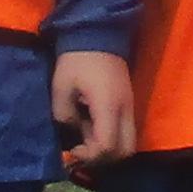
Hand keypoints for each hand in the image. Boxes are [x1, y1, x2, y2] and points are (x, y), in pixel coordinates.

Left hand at [53, 51, 137, 172]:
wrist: (99, 33)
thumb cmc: (77, 59)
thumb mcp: (62, 86)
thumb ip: (64, 114)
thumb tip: (70, 132)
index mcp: (108, 106)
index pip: (107, 146)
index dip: (90, 156)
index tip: (73, 149)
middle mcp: (125, 110)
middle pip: (126, 151)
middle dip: (104, 158)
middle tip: (83, 151)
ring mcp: (130, 106)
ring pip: (129, 143)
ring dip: (109, 148)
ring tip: (86, 139)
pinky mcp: (128, 103)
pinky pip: (126, 131)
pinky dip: (112, 137)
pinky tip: (92, 128)